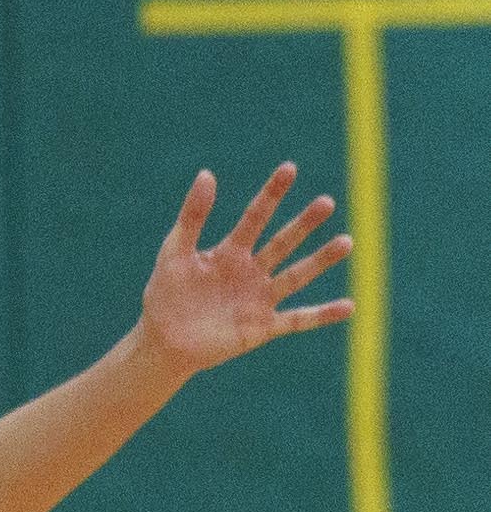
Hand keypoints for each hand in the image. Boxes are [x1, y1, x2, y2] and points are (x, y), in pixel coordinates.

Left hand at [140, 163, 352, 373]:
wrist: (162, 343)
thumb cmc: (165, 296)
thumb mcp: (174, 253)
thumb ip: (192, 217)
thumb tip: (207, 173)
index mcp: (231, 252)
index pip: (256, 217)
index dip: (271, 193)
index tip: (289, 168)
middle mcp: (251, 272)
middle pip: (283, 242)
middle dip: (304, 224)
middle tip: (326, 203)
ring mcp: (259, 299)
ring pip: (296, 275)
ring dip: (320, 260)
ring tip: (346, 242)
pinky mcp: (262, 327)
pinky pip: (298, 319)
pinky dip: (322, 315)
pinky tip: (349, 306)